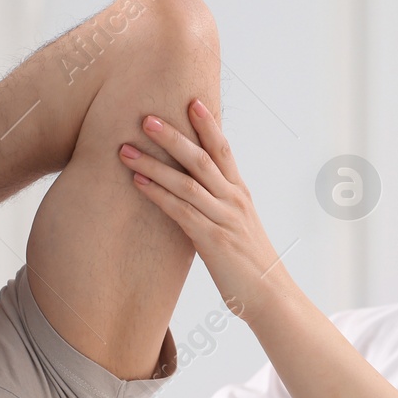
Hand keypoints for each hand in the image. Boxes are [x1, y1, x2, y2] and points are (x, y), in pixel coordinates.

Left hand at [118, 99, 285, 320]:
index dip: (208, 125)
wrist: (272, 297)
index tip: (191, 101)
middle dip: (172, 136)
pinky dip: (158, 194)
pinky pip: (181, 211)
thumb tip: (195, 197)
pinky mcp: (213, 240)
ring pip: (186, 182)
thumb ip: (219, 208)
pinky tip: (138, 183)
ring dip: (153, 164)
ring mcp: (224, 219)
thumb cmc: (250, 265)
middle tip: (146, 118)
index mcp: (240, 195)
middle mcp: (234, 201)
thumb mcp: (237, 228)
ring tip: (126, 150)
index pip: (223, 150)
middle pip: (201, 158)